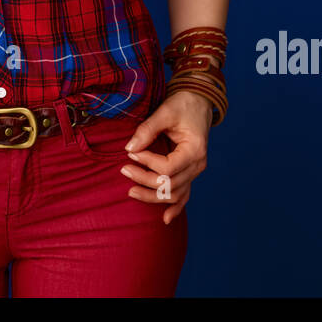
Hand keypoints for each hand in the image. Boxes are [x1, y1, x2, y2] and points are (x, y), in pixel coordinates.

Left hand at [120, 90, 212, 224]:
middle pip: (169, 183)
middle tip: (123, 169)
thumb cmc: (183, 104)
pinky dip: (175, 208)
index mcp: (195, 150)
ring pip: (174, 194)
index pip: (168, 167)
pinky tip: (164, 220)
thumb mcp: (165, 112)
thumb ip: (147, 130)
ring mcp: (195, 171)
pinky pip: (183, 195)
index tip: (130, 153)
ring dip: (152, 196)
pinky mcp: (189, 173)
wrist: (198, 102)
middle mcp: (198, 165)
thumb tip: (129, 148)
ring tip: (131, 191)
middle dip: (144, 180)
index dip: (147, 162)